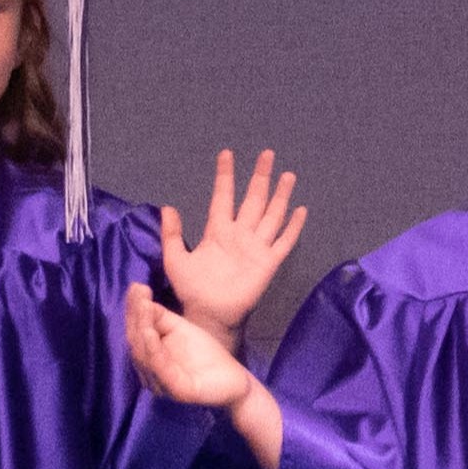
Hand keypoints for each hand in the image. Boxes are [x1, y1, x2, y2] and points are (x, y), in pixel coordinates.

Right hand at [116, 281, 264, 412]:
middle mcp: (150, 374)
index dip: (133, 310)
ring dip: (142, 330)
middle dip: (136, 316)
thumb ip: (161, 318)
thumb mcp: (182, 330)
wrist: (234, 381)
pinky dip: (155, 351)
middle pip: (136, 343)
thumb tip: (141, 299)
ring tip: (143, 307)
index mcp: (150, 360)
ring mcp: (163, 385)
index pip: (136, 333)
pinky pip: (163, 371)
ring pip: (146, 357)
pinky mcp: (179, 392)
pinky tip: (151, 333)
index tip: (135, 286)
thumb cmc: (208, 356)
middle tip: (139, 291)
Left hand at [164, 148, 309, 334]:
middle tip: (267, 154)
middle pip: (253, 199)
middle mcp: (240, 234)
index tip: (227, 155)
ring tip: (287, 175)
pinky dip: (293, 226)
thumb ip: (173, 234)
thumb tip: (167, 207)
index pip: (223, 197)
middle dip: (260, 176)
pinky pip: (284, 241)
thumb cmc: (192, 289)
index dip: (225, 176)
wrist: (210, 315)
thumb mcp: (176, 260)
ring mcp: (256, 247)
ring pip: (272, 214)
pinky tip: (300, 210)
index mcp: (217, 231)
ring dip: (280, 195)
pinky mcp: (269, 262)